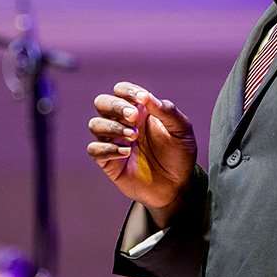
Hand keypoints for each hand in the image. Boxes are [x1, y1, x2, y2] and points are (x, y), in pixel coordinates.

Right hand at [87, 82, 196, 226]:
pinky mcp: (108, 161)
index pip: (122, 90)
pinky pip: (94, 149)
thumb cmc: (179, 155)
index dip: (128, 91)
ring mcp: (114, 142)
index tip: (142, 100)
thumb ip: (167, 111)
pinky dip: (108, 149)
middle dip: (115, 106)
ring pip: (95, 124)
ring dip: (112, 127)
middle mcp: (123, 123)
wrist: (177, 186)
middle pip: (102, 102)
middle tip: (132, 117)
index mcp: (140, 110)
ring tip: (133, 137)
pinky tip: (127, 153)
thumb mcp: (182, 130)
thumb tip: (148, 97)